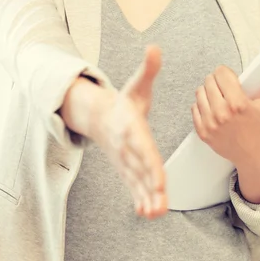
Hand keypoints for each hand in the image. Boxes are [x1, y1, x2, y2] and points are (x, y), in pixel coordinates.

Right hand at [88, 45, 167, 219]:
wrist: (99, 116)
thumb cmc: (124, 101)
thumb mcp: (137, 84)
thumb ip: (148, 68)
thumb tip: (154, 47)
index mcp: (131, 127)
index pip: (143, 148)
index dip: (151, 165)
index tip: (160, 180)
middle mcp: (127, 147)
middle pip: (140, 169)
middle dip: (150, 187)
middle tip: (160, 205)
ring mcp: (125, 160)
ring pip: (136, 182)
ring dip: (146, 198)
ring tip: (157, 213)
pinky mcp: (126, 168)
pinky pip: (133, 186)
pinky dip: (140, 199)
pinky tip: (149, 213)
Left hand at [191, 55, 259, 166]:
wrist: (255, 155)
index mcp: (238, 104)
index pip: (221, 73)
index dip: (226, 73)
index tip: (231, 78)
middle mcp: (222, 114)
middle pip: (209, 81)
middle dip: (217, 81)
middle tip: (226, 88)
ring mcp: (210, 124)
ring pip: (199, 92)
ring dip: (208, 92)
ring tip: (219, 96)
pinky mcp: (203, 132)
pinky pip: (194, 108)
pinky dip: (202, 106)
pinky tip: (213, 108)